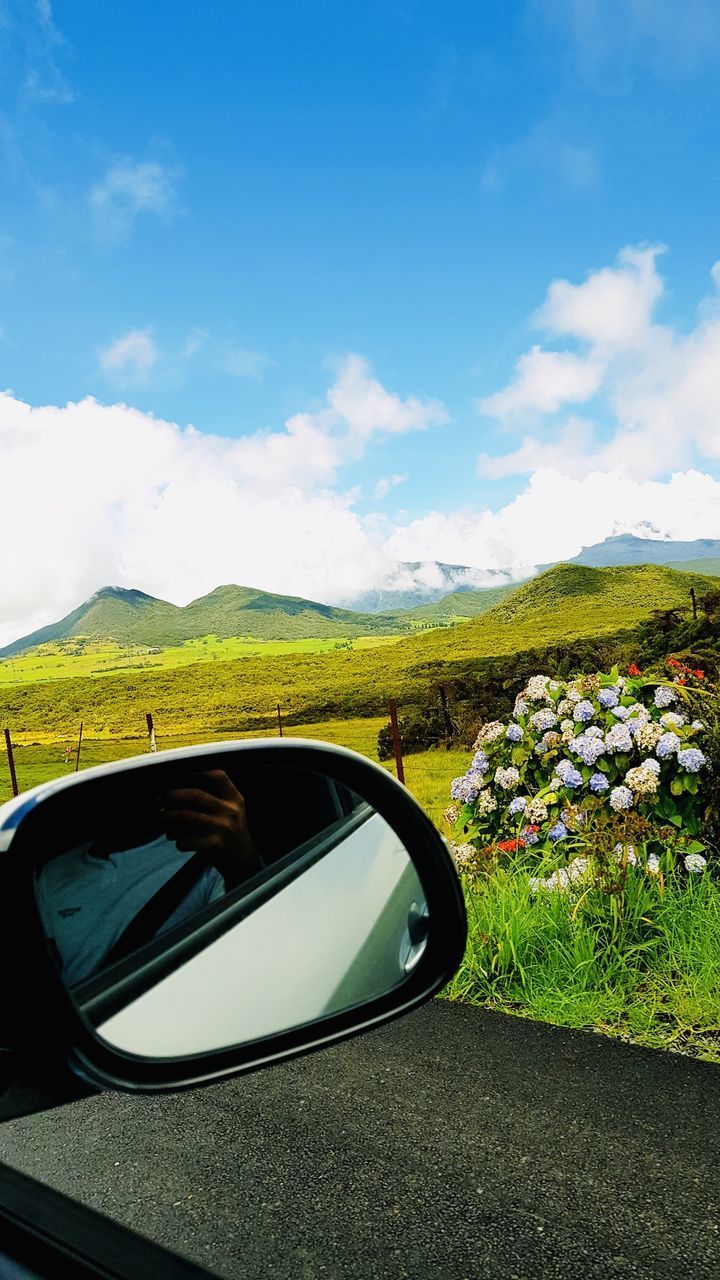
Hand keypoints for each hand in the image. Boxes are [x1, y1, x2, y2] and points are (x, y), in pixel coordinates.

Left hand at [158, 770, 261, 888]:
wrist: (244, 863)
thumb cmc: (229, 834)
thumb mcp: (230, 812)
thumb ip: (213, 799)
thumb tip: (176, 789)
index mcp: (234, 798)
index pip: (217, 776)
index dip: (196, 772)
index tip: (178, 775)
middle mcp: (230, 810)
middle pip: (194, 794)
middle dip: (171, 795)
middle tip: (159, 800)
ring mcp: (224, 828)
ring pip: (186, 816)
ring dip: (168, 818)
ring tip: (163, 820)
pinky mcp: (216, 845)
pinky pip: (187, 840)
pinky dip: (178, 841)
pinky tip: (178, 842)